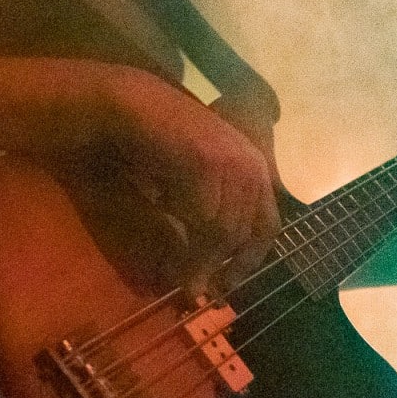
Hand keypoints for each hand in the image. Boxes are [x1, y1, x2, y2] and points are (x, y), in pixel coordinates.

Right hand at [97, 67, 280, 277]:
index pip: (267, 227)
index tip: (227, 285)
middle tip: (197, 290)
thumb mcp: (193, 185)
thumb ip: (210, 217)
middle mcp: (252, 165)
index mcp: (254, 168)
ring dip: (201, 261)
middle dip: (220, 266)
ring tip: (181, 278)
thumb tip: (213, 268)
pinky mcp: (210, 164)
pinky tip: (175, 258)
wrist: (130, 107)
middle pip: (244, 234)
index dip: (249, 260)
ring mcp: (233, 163)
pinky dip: (189, 243)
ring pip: (225, 232)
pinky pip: (204, 220)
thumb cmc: (159, 144)